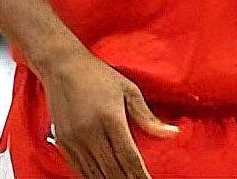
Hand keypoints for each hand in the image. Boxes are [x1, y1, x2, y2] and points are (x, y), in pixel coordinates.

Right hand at [38, 50, 178, 178]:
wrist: (63, 67)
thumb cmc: (100, 76)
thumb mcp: (129, 90)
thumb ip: (148, 117)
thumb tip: (173, 133)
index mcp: (110, 118)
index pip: (128, 156)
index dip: (140, 174)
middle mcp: (90, 132)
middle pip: (112, 169)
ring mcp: (74, 140)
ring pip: (95, 172)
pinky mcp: (63, 143)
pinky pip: (79, 168)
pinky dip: (93, 177)